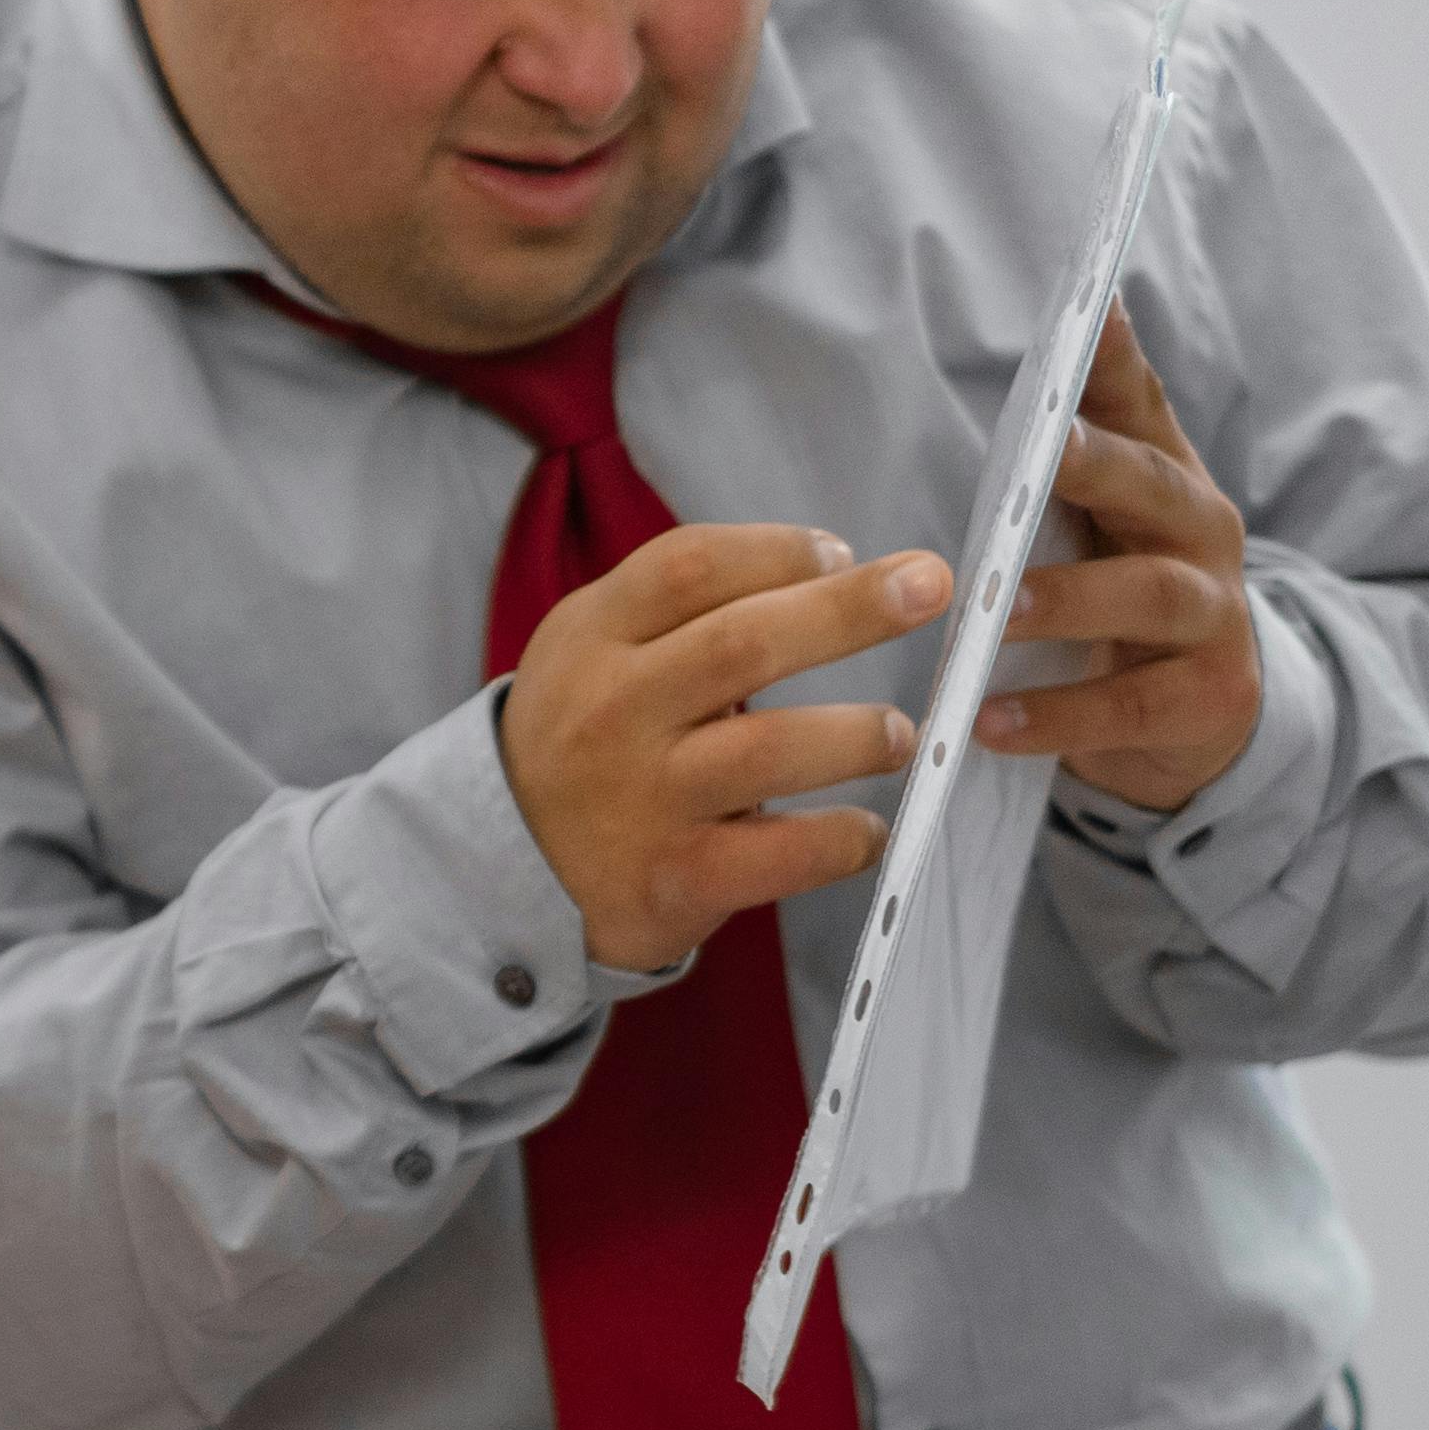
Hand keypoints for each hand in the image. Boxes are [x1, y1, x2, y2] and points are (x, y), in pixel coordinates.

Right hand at [499, 523, 947, 973]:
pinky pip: (783, 855)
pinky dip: (845, 838)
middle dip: (850, 610)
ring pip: (774, 750)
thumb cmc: (584, 739)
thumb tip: (838, 575)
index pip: (688, 567)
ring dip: (861, 734)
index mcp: (591, 639)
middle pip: (743, 643)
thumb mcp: (593, 652)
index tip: (841, 551)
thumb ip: (685, 612)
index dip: (777, 550)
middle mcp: (612, 713)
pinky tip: (867, 829)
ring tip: (898, 735)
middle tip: (929, 586)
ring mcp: (642, 799)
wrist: (500, 869)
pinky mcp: (674, 879)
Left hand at [981, 311, 1262, 809]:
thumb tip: (1070, 328)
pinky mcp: (1211, 699)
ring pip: (1148, 596)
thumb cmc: (1123, 598)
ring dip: (1070, 601)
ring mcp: (1215, 616)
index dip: (1115, 360)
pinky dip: (1060, 716)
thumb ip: (1081, 446)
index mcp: (1165, 479)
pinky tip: (992, 724)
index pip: (1139, 405)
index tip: (1090, 305)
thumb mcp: (1107, 521)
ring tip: (998, 615)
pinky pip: (1132, 707)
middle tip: (1041, 451)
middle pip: (1153, 487)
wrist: (1197, 719)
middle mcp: (1203, 533)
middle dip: (1099, 465)